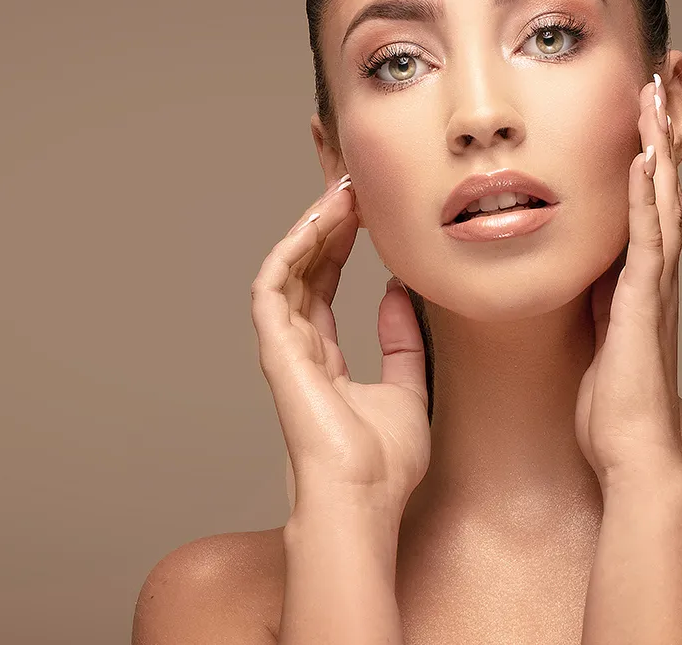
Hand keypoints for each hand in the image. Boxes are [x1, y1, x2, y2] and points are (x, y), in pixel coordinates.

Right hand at [251, 174, 430, 518]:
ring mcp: (284, 348)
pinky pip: (273, 286)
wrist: (363, 499)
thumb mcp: (408, 389)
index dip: (339, 244)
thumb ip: (401, 343)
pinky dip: (292, 249)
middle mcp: (299, 348)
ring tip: (340, 191)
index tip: (362, 208)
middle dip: (323, 223)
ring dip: (310, 227)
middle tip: (349, 182)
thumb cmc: (383, 465)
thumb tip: (395, 292)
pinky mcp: (276, 349)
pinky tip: (319, 221)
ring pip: (287, 270)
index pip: (323, 285)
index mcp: (324, 359)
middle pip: (303, 269)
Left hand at [575, 74, 681, 485]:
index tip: (644, 96)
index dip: (648, 144)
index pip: (646, 194)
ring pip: (661, 198)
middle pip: (664, 181)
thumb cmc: (608, 404)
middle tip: (671, 69)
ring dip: (660, 143)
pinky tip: (640, 159)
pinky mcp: (644, 304)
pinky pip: (647, 240)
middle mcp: (655, 272)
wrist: (630, 453)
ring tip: (658, 91)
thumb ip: (588, 297)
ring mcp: (654, 285)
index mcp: (638, 276)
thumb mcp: (590, 332)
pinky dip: (644, 197)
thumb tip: (570, 270)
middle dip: (667, 125)